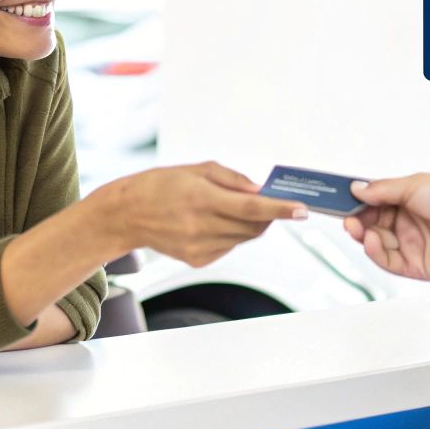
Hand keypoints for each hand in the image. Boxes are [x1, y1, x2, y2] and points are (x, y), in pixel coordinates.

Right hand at [92, 161, 307, 266]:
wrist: (127, 214)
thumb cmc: (161, 185)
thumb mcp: (197, 169)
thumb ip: (233, 180)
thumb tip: (261, 191)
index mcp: (202, 198)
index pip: (253, 208)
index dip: (280, 210)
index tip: (302, 210)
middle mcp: (202, 226)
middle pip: (253, 226)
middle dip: (268, 215)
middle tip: (270, 202)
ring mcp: (199, 246)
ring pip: (243, 238)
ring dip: (249, 224)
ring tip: (232, 208)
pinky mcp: (196, 260)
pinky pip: (228, 247)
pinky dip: (231, 235)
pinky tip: (213, 223)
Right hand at [343, 174, 429, 280]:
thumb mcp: (413, 185)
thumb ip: (382, 190)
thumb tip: (356, 189)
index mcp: (408, 203)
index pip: (376, 205)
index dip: (360, 204)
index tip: (342, 201)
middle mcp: (408, 224)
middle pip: (373, 226)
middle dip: (358, 222)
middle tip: (346, 218)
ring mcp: (411, 246)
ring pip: (378, 244)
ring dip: (364, 237)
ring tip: (356, 228)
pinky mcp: (415, 267)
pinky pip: (389, 262)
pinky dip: (376, 252)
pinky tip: (370, 241)